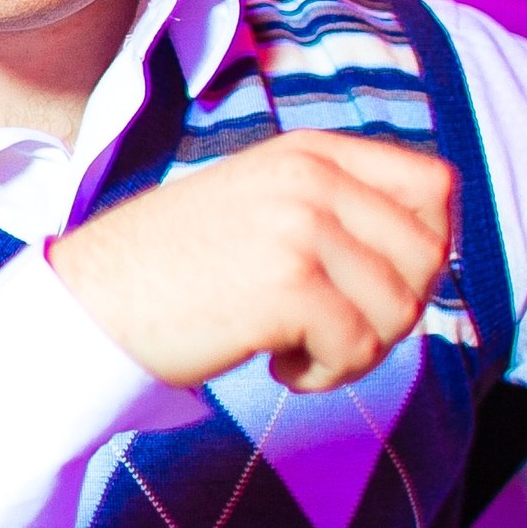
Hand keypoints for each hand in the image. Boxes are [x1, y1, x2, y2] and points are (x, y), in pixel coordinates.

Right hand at [48, 130, 453, 392]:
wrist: (90, 304)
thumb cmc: (172, 269)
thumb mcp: (262, 205)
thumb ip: (336, 210)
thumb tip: (431, 252)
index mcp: (312, 151)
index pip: (436, 186)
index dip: (425, 246)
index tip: (376, 284)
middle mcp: (313, 178)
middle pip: (429, 255)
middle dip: (394, 309)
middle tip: (332, 329)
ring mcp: (300, 227)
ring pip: (400, 309)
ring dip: (356, 349)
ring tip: (297, 348)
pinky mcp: (286, 285)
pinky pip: (357, 349)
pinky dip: (323, 376)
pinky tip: (275, 365)